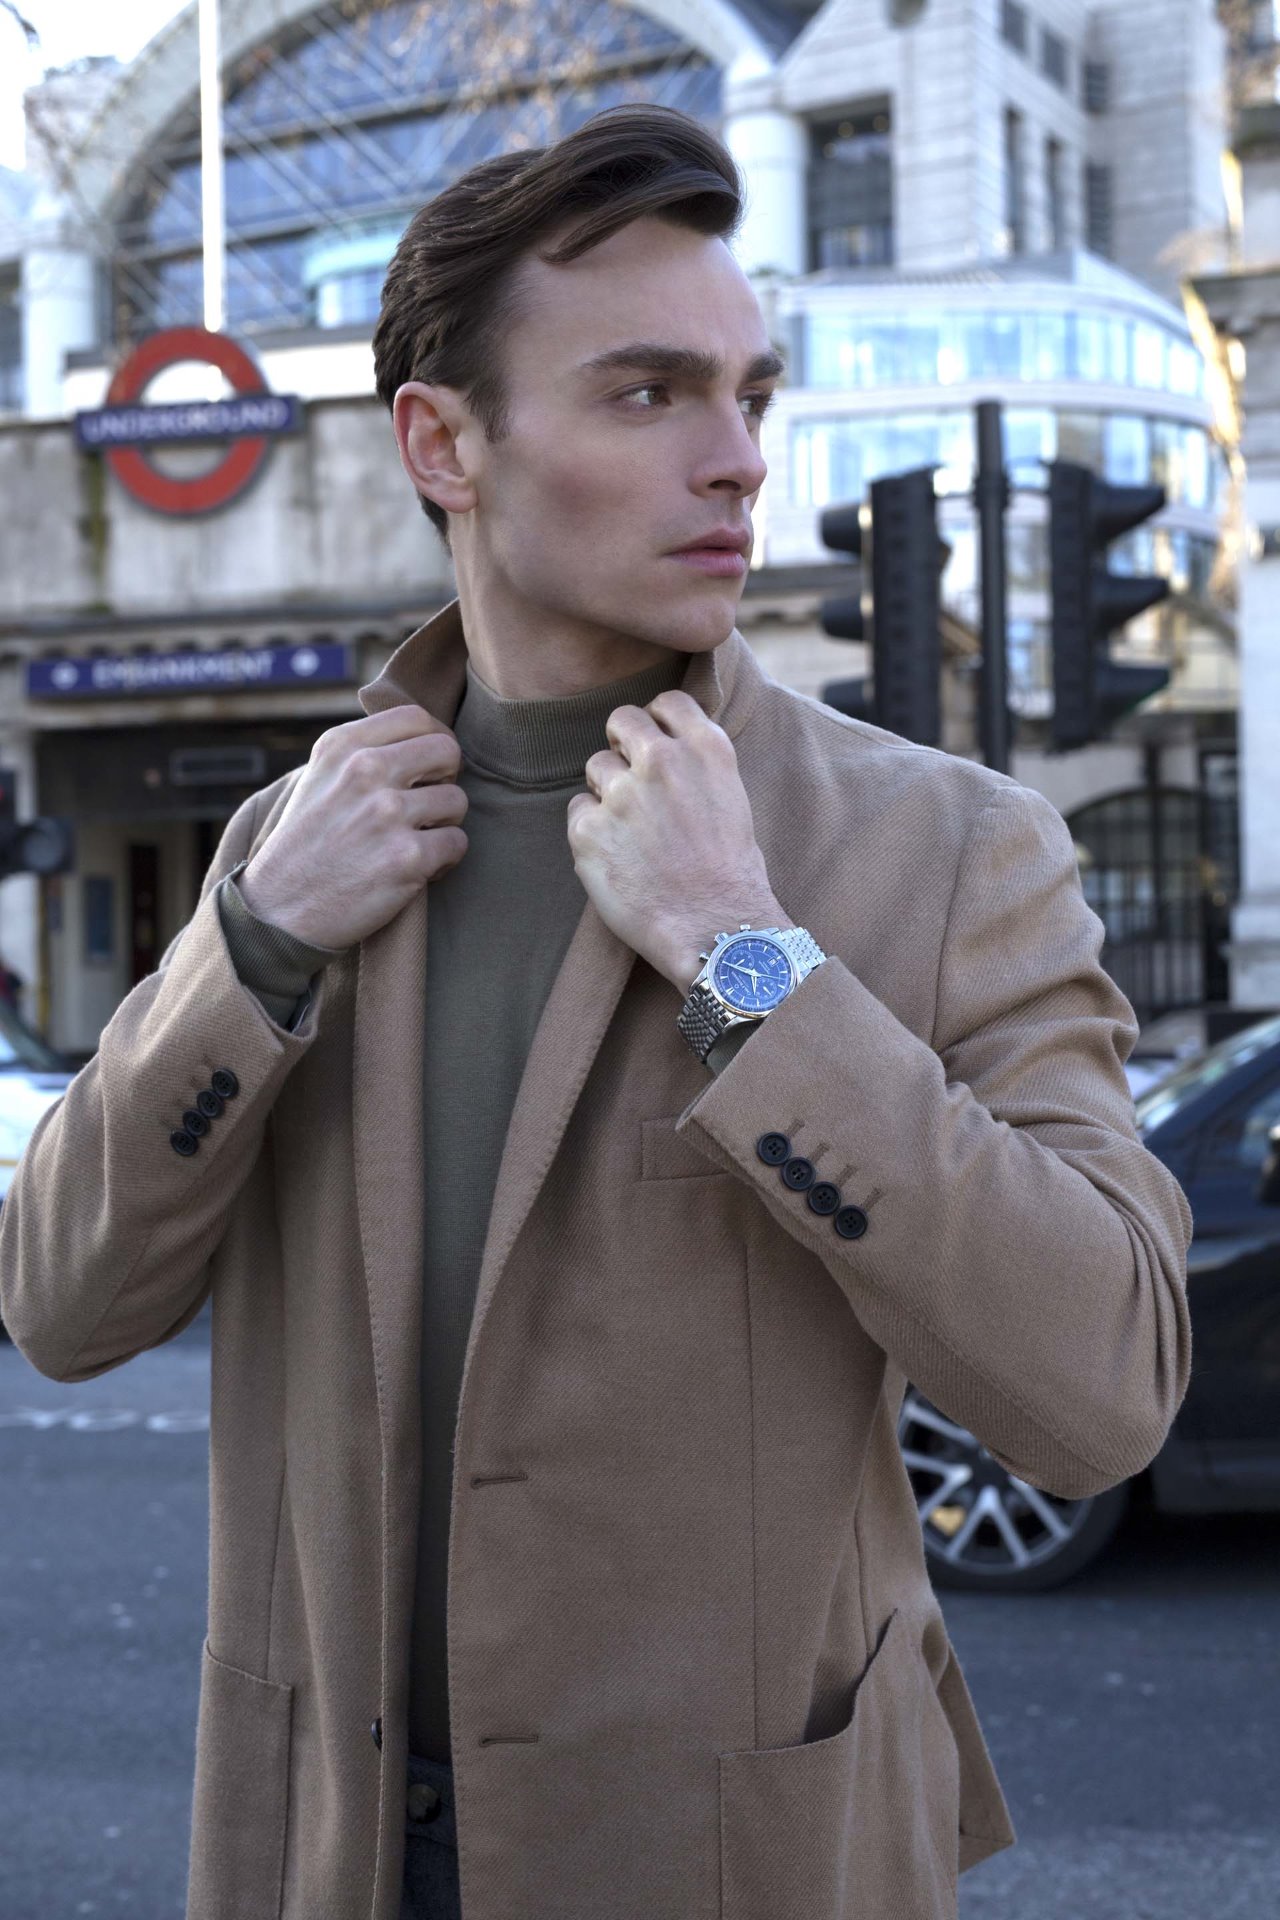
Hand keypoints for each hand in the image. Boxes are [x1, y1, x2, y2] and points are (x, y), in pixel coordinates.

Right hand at [237, 706, 468, 948]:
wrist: (280, 910)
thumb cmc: (308, 844)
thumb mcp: (319, 777)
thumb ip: (362, 751)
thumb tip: (422, 735)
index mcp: (343, 746)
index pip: (415, 717)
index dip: (431, 741)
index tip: (424, 769)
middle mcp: (365, 771)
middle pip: (447, 751)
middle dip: (445, 779)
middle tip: (426, 804)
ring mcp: (387, 813)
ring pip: (457, 801)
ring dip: (444, 824)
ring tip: (414, 841)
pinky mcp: (407, 857)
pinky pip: (457, 843)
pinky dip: (443, 860)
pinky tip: (415, 868)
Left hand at [566, 689, 790, 991]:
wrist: (717, 931)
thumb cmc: (730, 875)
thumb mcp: (731, 799)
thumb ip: (696, 764)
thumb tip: (664, 743)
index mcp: (706, 749)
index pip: (666, 703)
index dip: (656, 724)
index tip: (655, 746)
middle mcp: (663, 761)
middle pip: (621, 721)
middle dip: (624, 747)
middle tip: (635, 787)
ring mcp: (621, 793)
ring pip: (596, 768)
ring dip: (607, 794)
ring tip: (634, 836)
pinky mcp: (588, 829)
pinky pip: (578, 812)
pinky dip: (592, 833)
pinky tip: (620, 860)